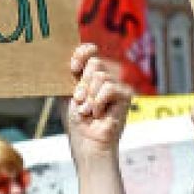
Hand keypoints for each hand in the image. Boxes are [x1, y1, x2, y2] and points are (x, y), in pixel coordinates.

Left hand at [65, 44, 133, 161]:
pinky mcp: (126, 94)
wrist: (87, 142)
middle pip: (95, 62)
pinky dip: (98, 102)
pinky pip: (108, 88)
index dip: (82, 53)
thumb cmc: (77, 122)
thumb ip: (69, 75)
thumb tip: (69, 57)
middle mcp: (105, 77)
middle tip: (80, 101)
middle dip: (83, 84)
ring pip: (100, 76)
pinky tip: (98, 114)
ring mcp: (117, 85)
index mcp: (90, 74)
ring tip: (89, 111)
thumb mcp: (67, 94)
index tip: (73, 68)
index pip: (90, 50)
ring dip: (89, 97)